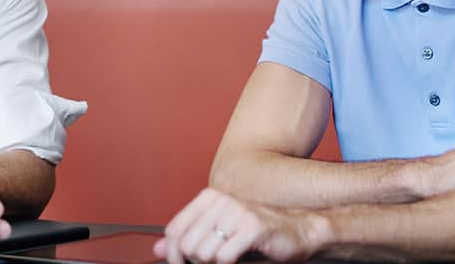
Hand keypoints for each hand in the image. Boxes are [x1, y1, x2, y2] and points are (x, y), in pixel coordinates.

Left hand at [153, 187, 325, 263]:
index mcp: (208, 198)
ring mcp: (236, 212)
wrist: (297, 231)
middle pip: (186, 245)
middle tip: (216, 261)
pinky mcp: (252, 228)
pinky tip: (240, 258)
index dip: (173, 256)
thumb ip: (188, 239)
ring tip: (230, 258)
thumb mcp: (218, 234)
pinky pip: (223, 258)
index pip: (173, 231)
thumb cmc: (256, 234)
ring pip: (203, 254)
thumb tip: (157, 251)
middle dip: (197, 263)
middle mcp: (220, 200)